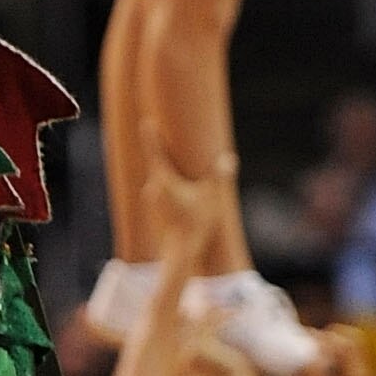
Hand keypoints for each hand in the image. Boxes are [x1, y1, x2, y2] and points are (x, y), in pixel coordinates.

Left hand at [139, 131, 238, 285]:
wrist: (180, 254)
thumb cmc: (196, 225)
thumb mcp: (213, 199)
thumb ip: (220, 177)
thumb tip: (228, 159)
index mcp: (164, 180)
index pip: (155, 152)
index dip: (151, 137)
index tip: (146, 122)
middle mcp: (153, 188)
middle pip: (160, 164)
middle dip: (167, 153)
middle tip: (172, 138)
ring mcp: (152, 199)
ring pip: (163, 180)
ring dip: (173, 173)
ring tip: (183, 167)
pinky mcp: (155, 209)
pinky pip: (164, 191)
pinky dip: (173, 187)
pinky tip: (185, 194)